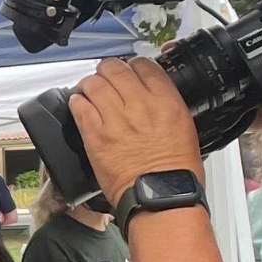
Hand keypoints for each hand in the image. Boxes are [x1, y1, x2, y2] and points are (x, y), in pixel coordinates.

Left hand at [69, 58, 201, 205]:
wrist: (159, 195)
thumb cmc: (174, 171)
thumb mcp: (184, 127)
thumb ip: (166, 105)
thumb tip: (151, 94)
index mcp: (165, 101)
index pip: (144, 66)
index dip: (133, 65)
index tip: (128, 70)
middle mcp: (139, 105)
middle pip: (115, 69)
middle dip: (107, 70)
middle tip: (105, 76)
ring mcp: (115, 119)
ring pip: (93, 84)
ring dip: (89, 84)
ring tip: (89, 90)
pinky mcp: (95, 136)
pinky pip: (80, 107)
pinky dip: (77, 102)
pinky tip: (79, 104)